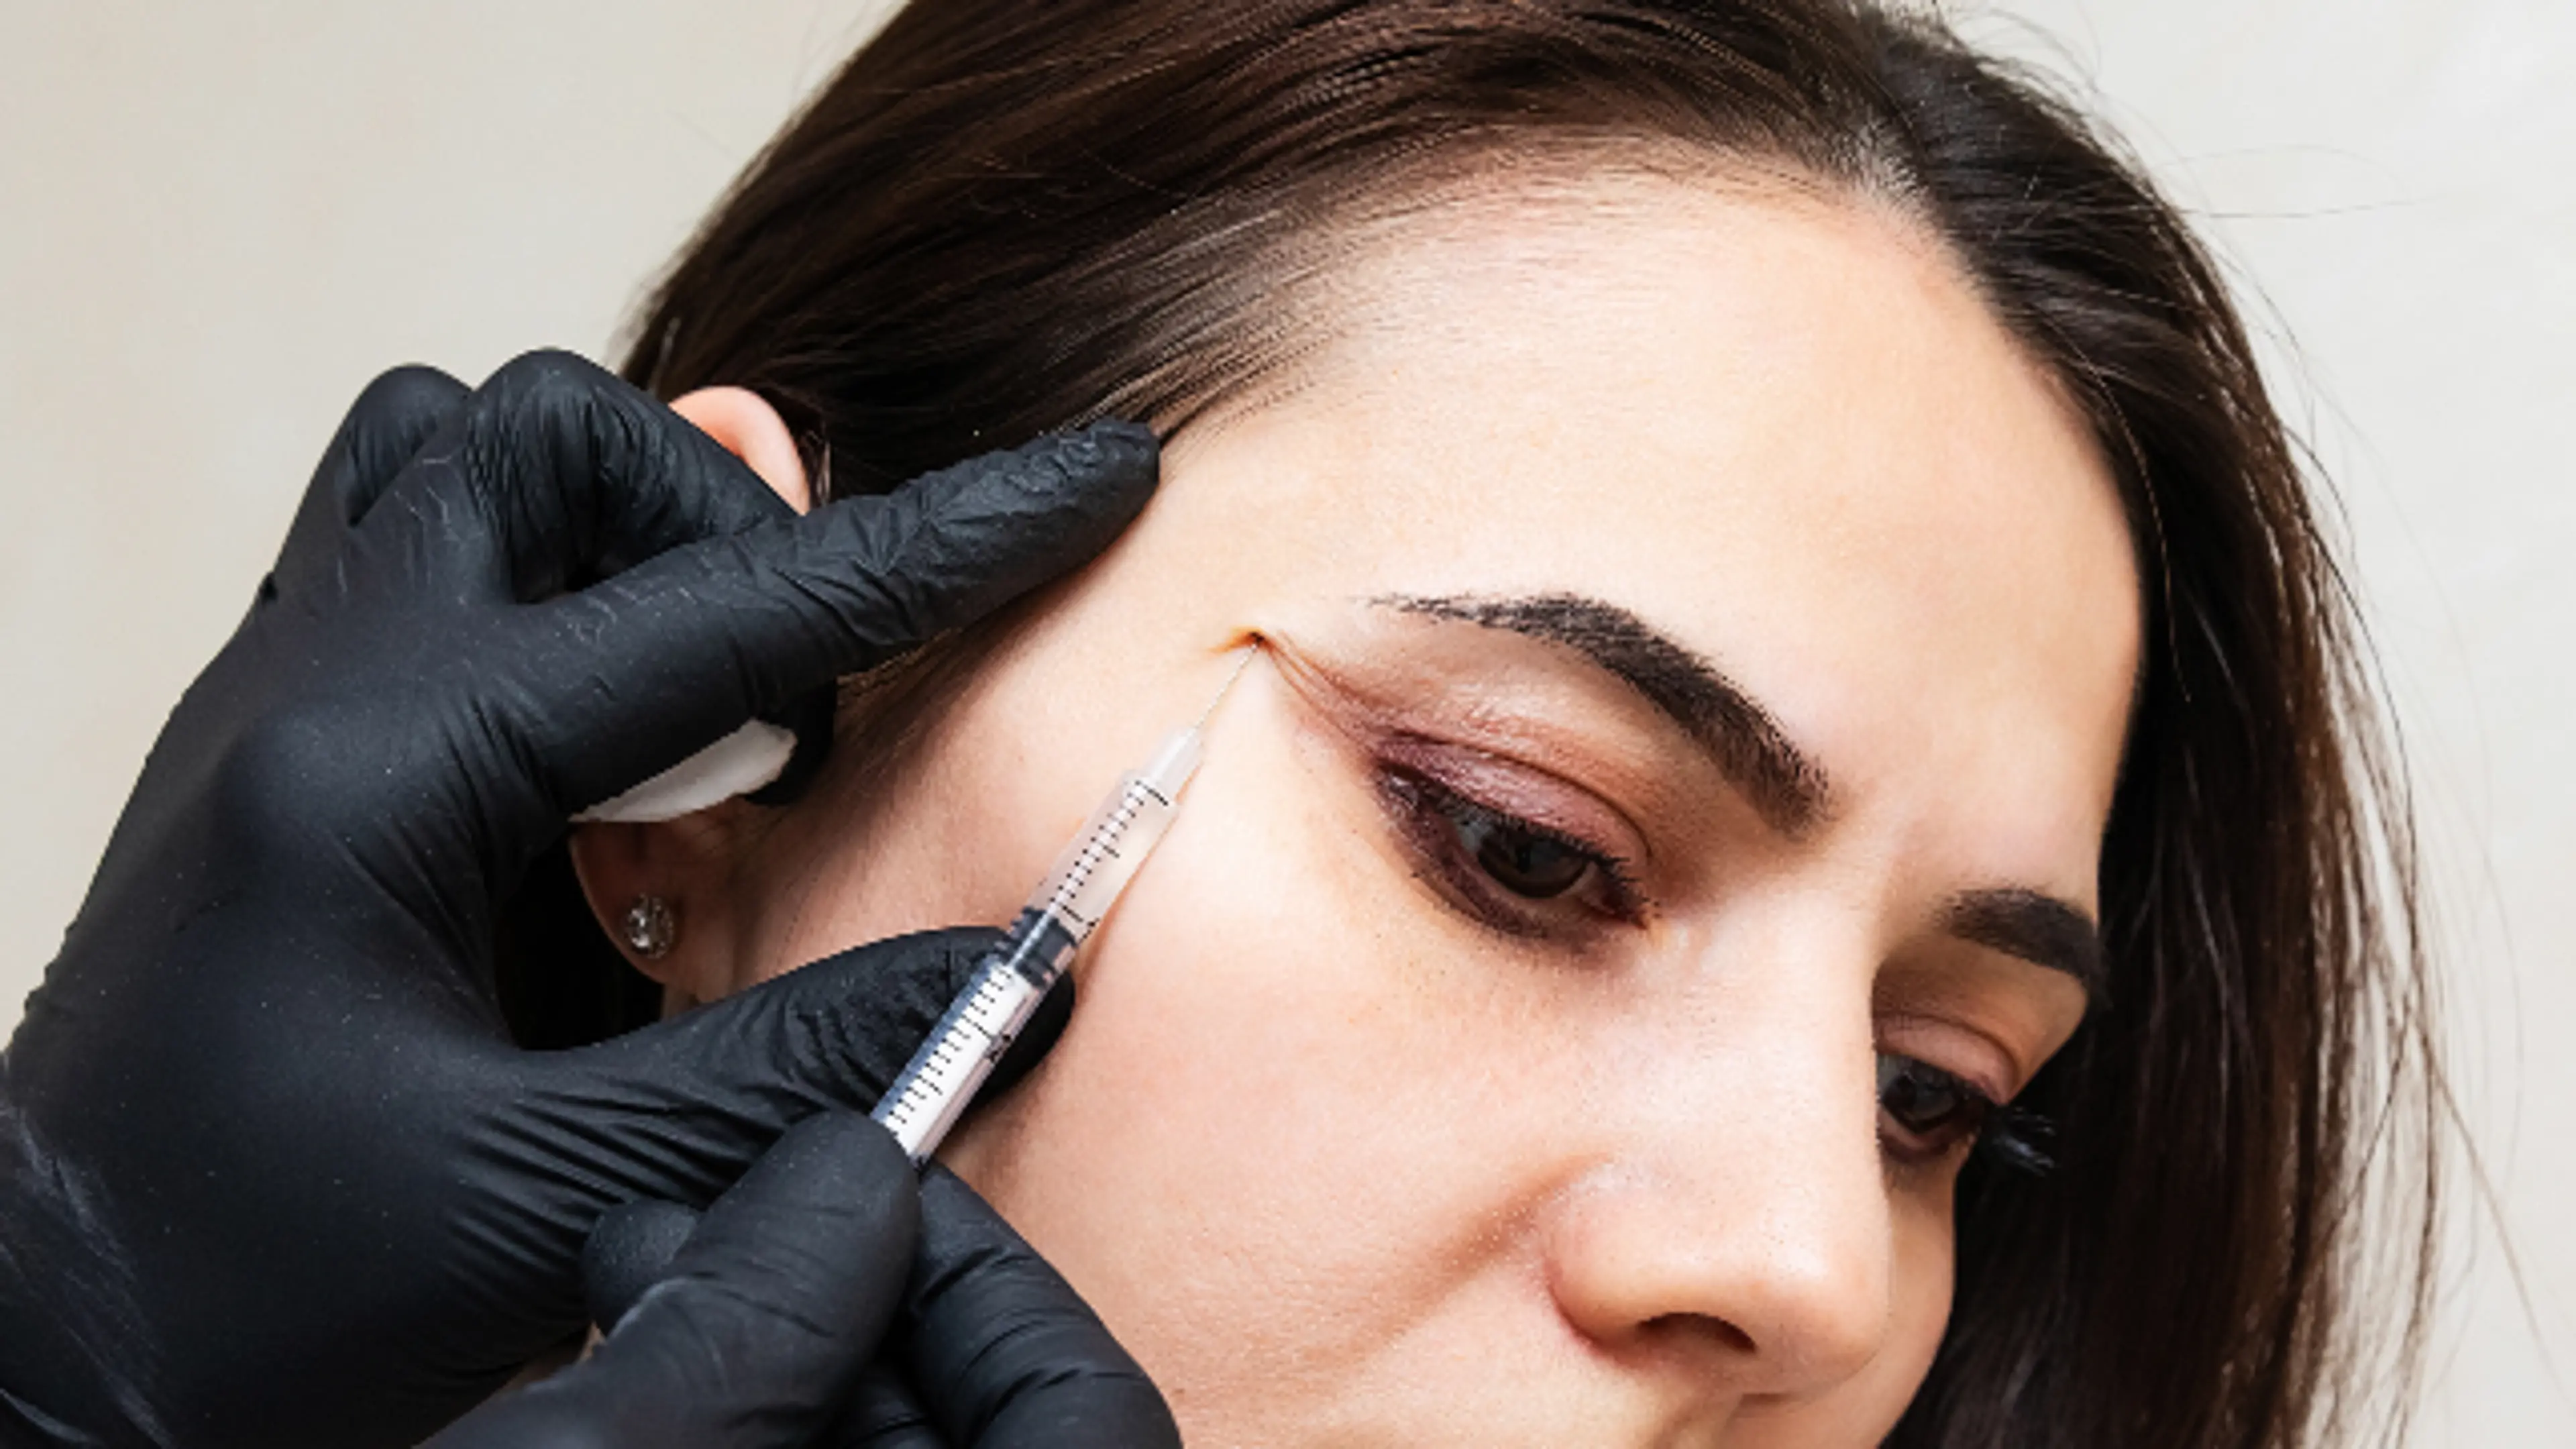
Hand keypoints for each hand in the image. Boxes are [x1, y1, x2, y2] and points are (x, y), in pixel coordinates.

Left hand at [0, 352, 1157, 1447]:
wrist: (42, 1340)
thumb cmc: (247, 1295)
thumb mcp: (547, 1203)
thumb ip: (786, 1072)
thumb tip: (1008, 970)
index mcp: (382, 773)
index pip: (735, 608)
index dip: (950, 542)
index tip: (1095, 480)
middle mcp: (312, 686)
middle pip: (554, 435)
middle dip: (733, 535)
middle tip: (790, 729)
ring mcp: (277, 696)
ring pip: (457, 455)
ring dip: (618, 531)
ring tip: (693, 711)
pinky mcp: (273, 741)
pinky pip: (403, 542)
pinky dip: (536, 582)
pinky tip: (594, 746)